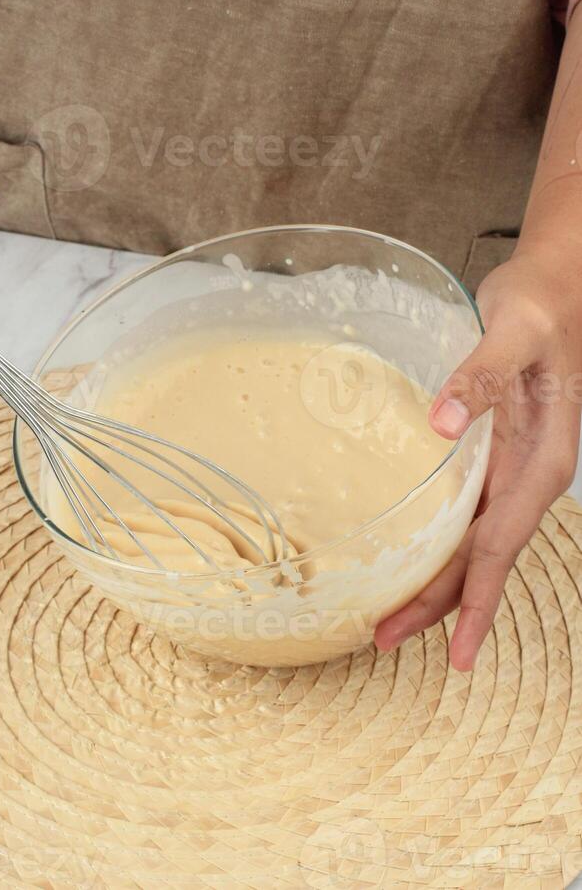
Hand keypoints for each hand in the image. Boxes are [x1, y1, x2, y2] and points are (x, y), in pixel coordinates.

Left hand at [375, 249, 581, 670]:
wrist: (555, 283)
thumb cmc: (541, 306)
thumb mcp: (515, 333)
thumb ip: (482, 376)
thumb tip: (444, 426)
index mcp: (543, 462)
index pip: (503, 546)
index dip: (478, 601)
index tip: (460, 656)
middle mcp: (528, 475)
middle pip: (480, 556)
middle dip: (441, 605)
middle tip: (384, 638)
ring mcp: (511, 467)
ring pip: (471, 540)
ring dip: (435, 581)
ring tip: (389, 615)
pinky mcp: (493, 452)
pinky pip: (465, 510)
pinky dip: (438, 541)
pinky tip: (411, 555)